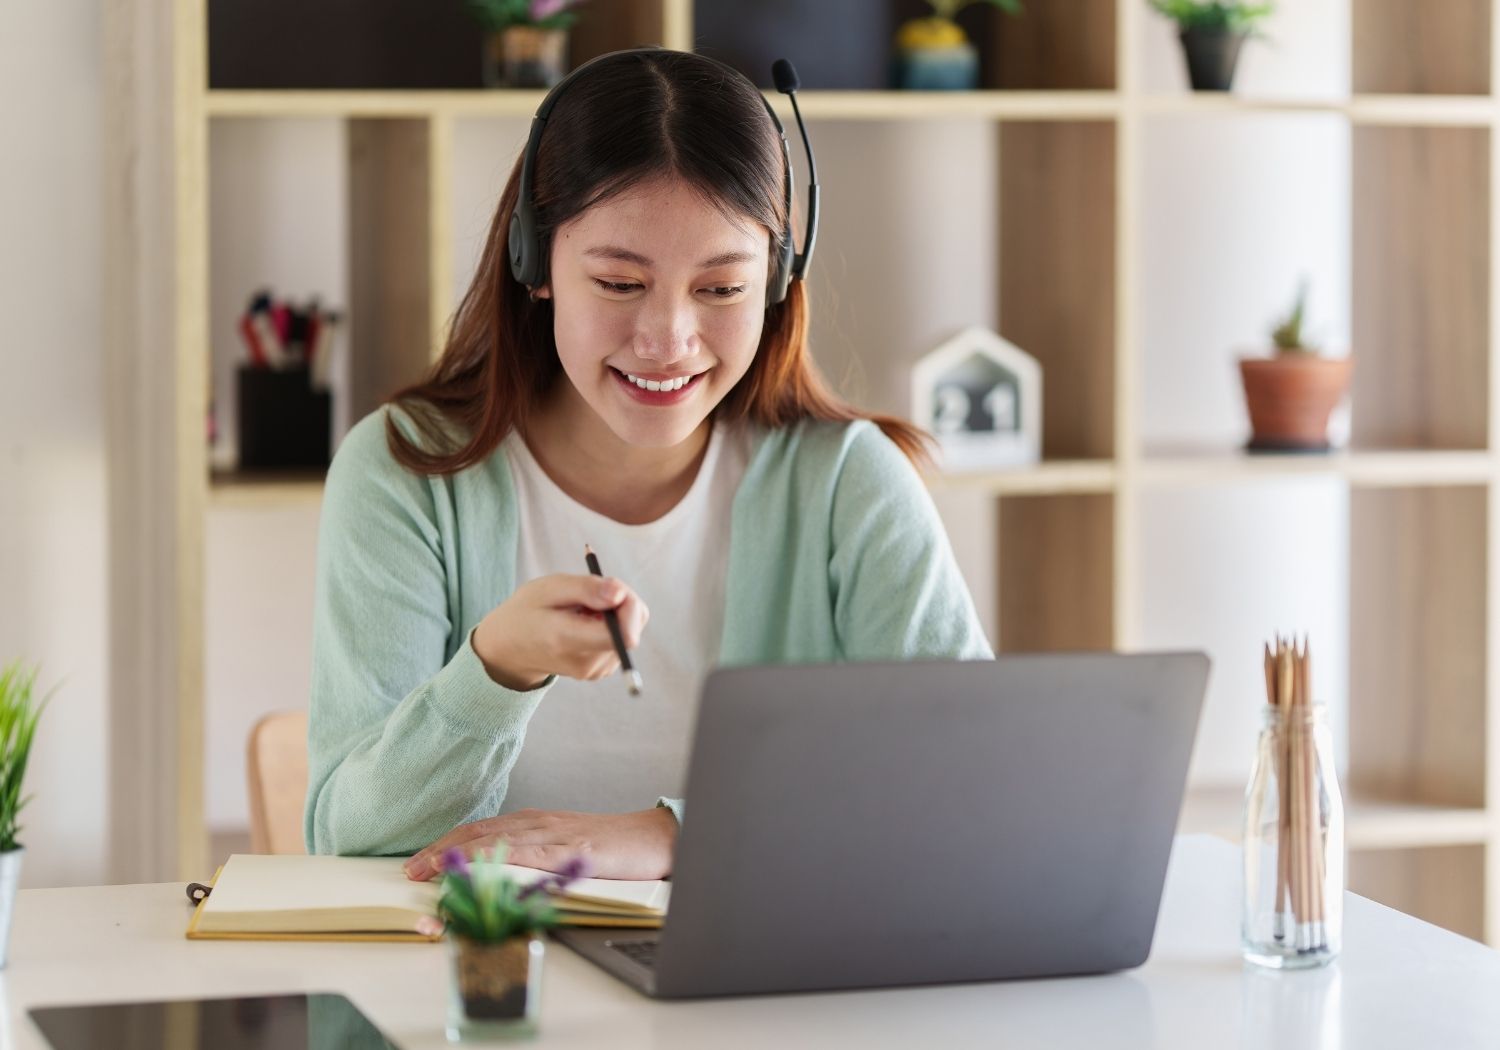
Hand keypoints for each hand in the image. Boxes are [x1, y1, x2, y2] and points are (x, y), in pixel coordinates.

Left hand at [403, 807, 677, 881]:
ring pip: (497, 840)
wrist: (656, 837)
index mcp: (536, 822)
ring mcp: (556, 834)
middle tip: (411, 868)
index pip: (481, 830)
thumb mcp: (567, 847)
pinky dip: (500, 859)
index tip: (419, 861)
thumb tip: (499, 876)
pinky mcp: (574, 848)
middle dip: (441, 850)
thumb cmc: (614, 847)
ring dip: (458, 855)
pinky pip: (530, 854)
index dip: (447, 845)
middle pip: (480, 832)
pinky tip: (481, 867)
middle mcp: (540, 823)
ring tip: (429, 870)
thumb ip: (536, 856)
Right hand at [472, 574, 649, 690]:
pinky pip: (621, 638)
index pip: (624, 635)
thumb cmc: (528, 612)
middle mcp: (586, 663)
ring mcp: (595, 671)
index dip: (628, 605)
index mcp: (568, 642)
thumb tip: (621, 594)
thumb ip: (586, 589)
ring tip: (582, 608)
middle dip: (621, 603)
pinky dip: (610, 623)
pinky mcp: (601, 670)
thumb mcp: (549, 588)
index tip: (612, 587)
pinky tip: (585, 620)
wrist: (510, 647)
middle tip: (593, 591)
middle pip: (632, 630)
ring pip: (630, 631)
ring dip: (614, 612)